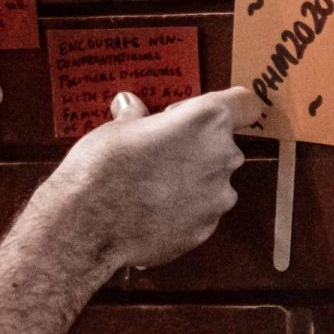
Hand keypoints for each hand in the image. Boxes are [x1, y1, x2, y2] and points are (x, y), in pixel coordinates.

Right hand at [35, 86, 262, 270]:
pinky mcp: (206, 230)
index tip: (198, 115)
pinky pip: (200, 213)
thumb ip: (136, 116)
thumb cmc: (103, 166)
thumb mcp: (116, 129)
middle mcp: (223, 157)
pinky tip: (149, 212)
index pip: (245, 104)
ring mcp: (218, 197)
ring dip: (190, 182)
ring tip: (150, 188)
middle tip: (159, 154)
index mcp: (206, 121)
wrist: (88, 224)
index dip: (227, 106)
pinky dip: (182, 211)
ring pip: (213, 182)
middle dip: (197, 148)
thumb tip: (130, 105)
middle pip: (224, 145)